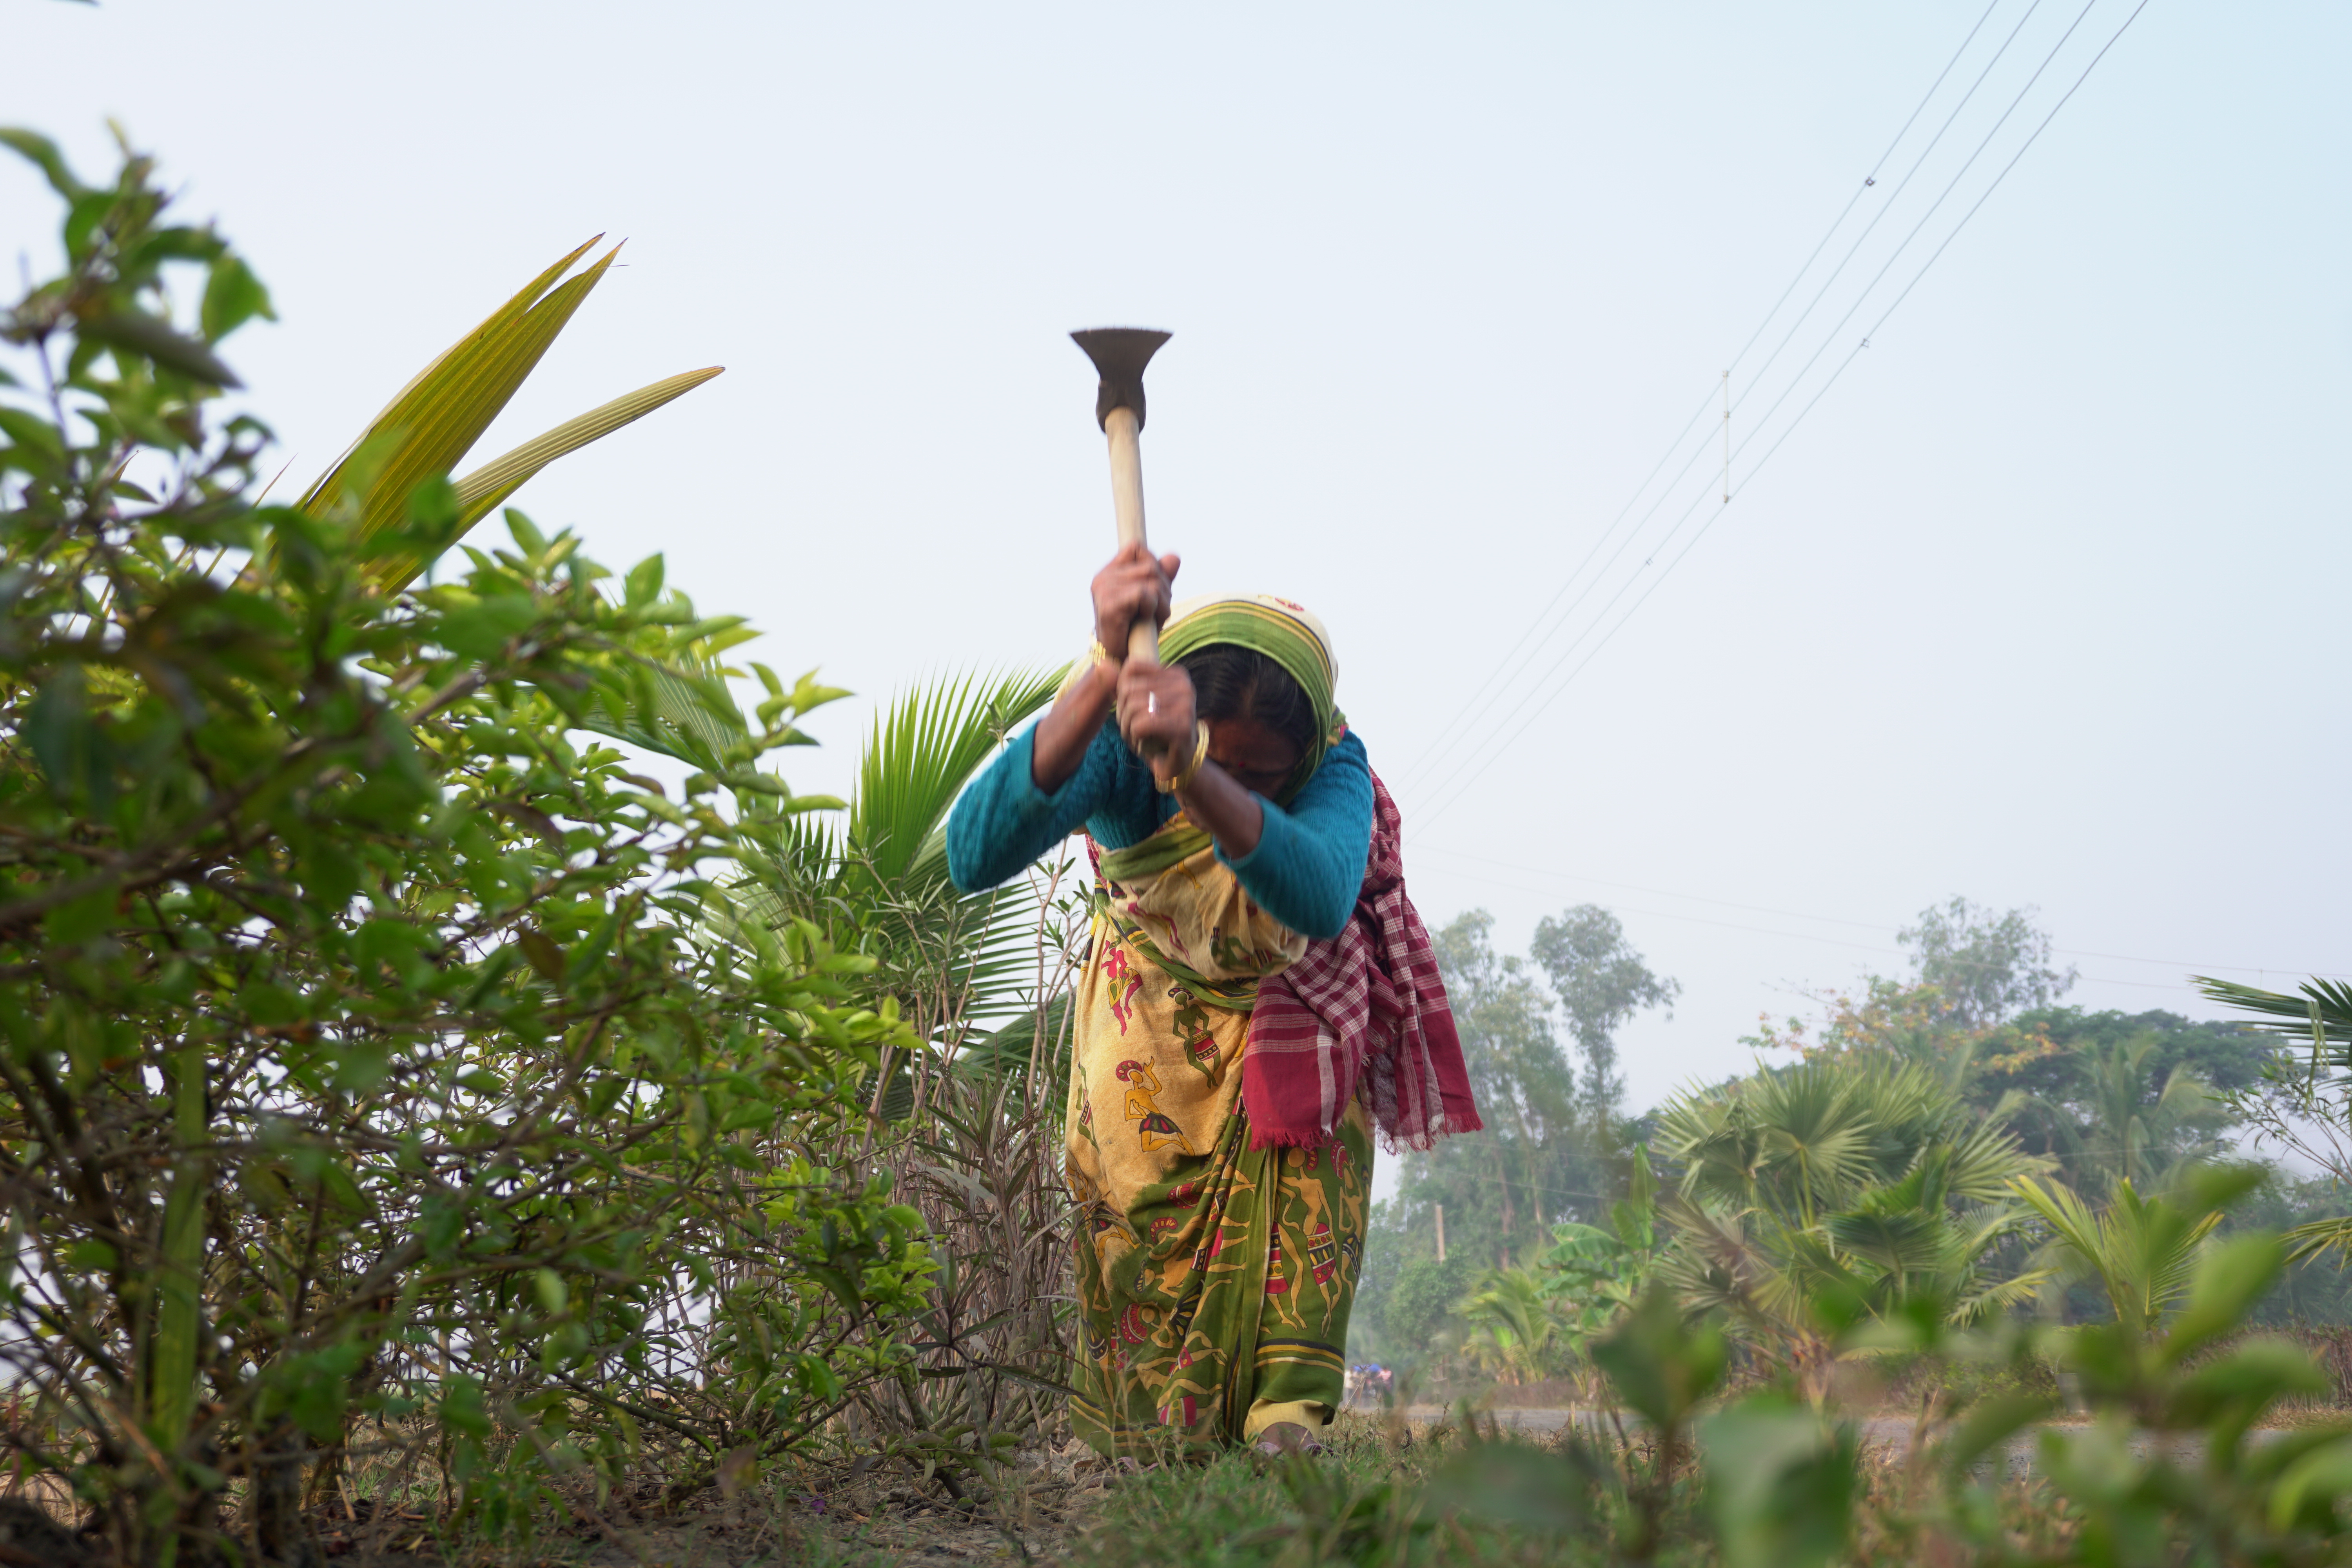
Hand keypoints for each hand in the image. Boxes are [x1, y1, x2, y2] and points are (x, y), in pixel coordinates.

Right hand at [1092, 542, 1181, 661]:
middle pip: (1150, 564)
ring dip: (1162, 601)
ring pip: (1152, 579)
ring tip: (1153, 618)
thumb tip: (1174, 557)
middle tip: (1156, 611)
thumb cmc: (1136, 633)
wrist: (1121, 665)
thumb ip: (1161, 577)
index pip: (1137, 548)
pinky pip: (1146, 594)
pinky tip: (1148, 622)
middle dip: (1164, 588)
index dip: (1154, 566)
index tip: (1153, 591)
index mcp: (1107, 574)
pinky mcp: (1110, 606)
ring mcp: (1104, 591)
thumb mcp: (1152, 601)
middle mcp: (1102, 579)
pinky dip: (1155, 609)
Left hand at [1115, 661, 1196, 779]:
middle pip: (1129, 689)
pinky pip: (1141, 725)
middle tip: (1134, 728)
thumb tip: (1100, 663)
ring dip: (1128, 727)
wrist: (1176, 763)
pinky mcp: (1183, 727)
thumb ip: (1120, 682)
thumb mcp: (1136, 702)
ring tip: (1139, 736)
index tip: (1133, 708)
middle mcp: (1184, 685)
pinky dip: (1134, 737)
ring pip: (1133, 707)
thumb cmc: (1154, 731)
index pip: (1131, 667)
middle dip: (1123, 713)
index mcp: (1176, 674)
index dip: (1121, 691)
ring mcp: (1187, 705)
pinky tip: (1145, 743)